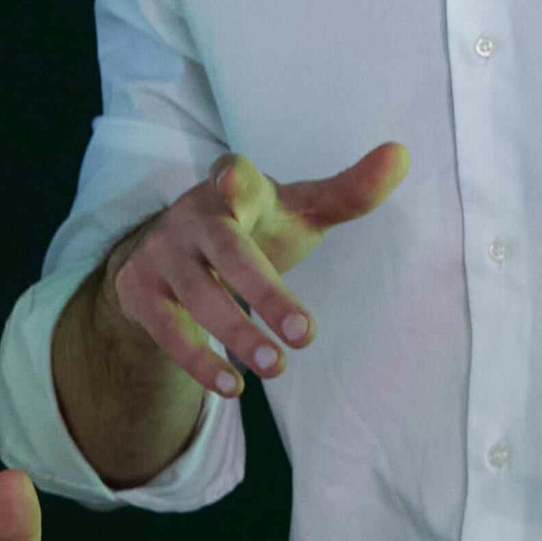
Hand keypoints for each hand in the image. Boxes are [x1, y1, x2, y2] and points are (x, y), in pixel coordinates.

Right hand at [99, 142, 406, 399]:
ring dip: (236, 333)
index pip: (234, 174)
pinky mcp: (139, 291)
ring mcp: (161, 253)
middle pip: (227, 250)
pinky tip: (231, 385)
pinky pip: (168, 330)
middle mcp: (193, 215)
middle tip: (305, 334)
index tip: (234, 180)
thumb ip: (349, 192)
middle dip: (263, 291)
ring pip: (197, 296)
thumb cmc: (254, 226)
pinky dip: (198, 361)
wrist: (171, 253)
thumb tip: (402, 154)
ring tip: (275, 367)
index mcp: (235, 186)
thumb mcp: (299, 210)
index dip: (234, 179)